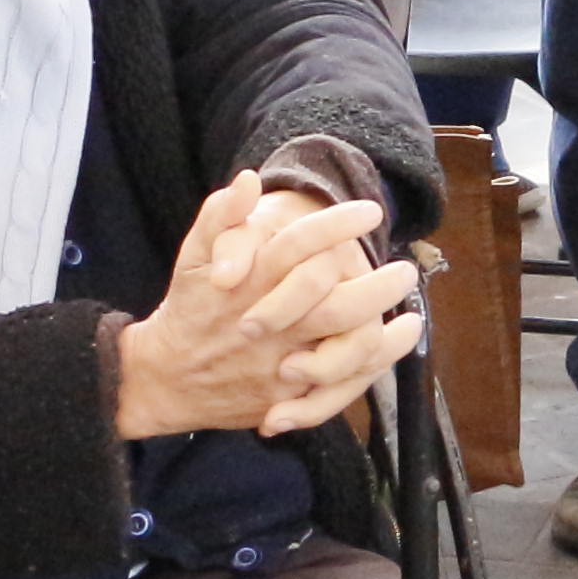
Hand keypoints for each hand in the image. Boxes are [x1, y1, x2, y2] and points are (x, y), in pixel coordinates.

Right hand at [117, 174, 424, 438]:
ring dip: (383, 329)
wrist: (164, 380)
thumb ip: (220, 219)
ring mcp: (278, 367)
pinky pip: (339, 388)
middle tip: (406, 267)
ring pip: (341, 353)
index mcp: (246, 288)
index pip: (296, 250)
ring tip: (412, 308)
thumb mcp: (192, 259)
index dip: (336, 226)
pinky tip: (399, 338)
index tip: (370, 210)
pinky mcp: (286, 398)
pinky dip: (374, 365)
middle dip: (376, 287)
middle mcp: (267, 329)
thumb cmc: (189, 310)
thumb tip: (246, 180)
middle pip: (332, 308)